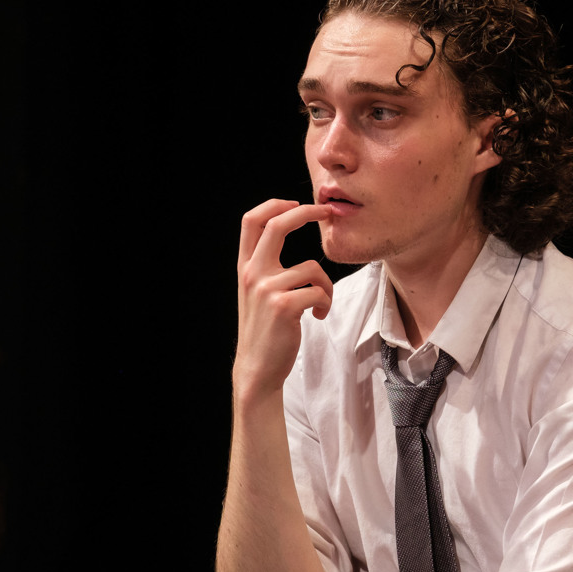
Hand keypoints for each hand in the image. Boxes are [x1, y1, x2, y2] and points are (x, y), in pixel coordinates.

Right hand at [234, 199, 334, 397]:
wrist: (257, 367)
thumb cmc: (265, 329)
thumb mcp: (257, 293)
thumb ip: (266, 267)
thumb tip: (289, 240)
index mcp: (245, 267)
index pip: (251, 221)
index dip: (274, 205)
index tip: (296, 203)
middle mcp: (252, 274)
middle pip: (278, 225)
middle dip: (306, 212)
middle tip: (327, 212)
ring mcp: (267, 289)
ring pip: (313, 268)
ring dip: (326, 285)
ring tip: (321, 303)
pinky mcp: (285, 306)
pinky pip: (319, 291)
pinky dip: (326, 302)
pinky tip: (319, 315)